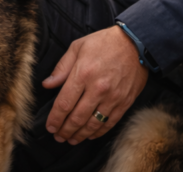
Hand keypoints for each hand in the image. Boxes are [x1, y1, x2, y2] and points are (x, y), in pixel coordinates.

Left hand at [42, 26, 148, 144]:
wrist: (135, 44)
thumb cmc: (103, 43)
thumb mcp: (77, 47)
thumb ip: (61, 68)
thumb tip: (47, 85)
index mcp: (82, 73)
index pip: (64, 103)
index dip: (55, 118)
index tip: (49, 126)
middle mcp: (97, 88)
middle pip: (77, 117)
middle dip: (65, 130)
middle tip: (58, 136)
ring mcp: (113, 97)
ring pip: (93, 124)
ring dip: (80, 135)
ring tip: (71, 139)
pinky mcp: (124, 102)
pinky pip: (110, 123)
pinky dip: (98, 132)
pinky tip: (89, 135)